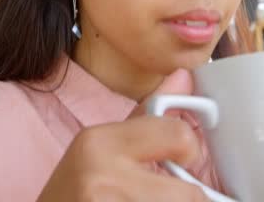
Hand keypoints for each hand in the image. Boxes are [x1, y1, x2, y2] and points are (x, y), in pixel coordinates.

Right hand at [37, 69, 209, 201]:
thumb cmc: (73, 194)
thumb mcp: (102, 148)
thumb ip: (147, 115)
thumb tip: (184, 76)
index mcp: (98, 142)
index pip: (179, 136)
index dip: (189, 152)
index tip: (181, 163)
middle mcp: (101, 176)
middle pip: (190, 192)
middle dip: (186, 197)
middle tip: (161, 194)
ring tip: (141, 201)